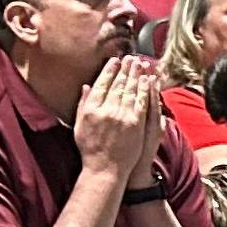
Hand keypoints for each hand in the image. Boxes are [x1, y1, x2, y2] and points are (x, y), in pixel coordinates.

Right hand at [72, 56, 160, 182]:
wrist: (105, 168)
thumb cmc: (90, 149)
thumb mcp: (79, 126)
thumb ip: (83, 105)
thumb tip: (87, 86)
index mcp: (91, 109)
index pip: (102, 84)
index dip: (109, 70)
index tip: (115, 60)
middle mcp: (106, 110)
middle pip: (118, 84)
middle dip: (125, 69)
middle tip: (131, 57)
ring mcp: (122, 116)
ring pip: (131, 90)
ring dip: (136, 75)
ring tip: (140, 64)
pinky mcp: (136, 123)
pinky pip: (142, 102)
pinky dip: (145, 89)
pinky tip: (147, 80)